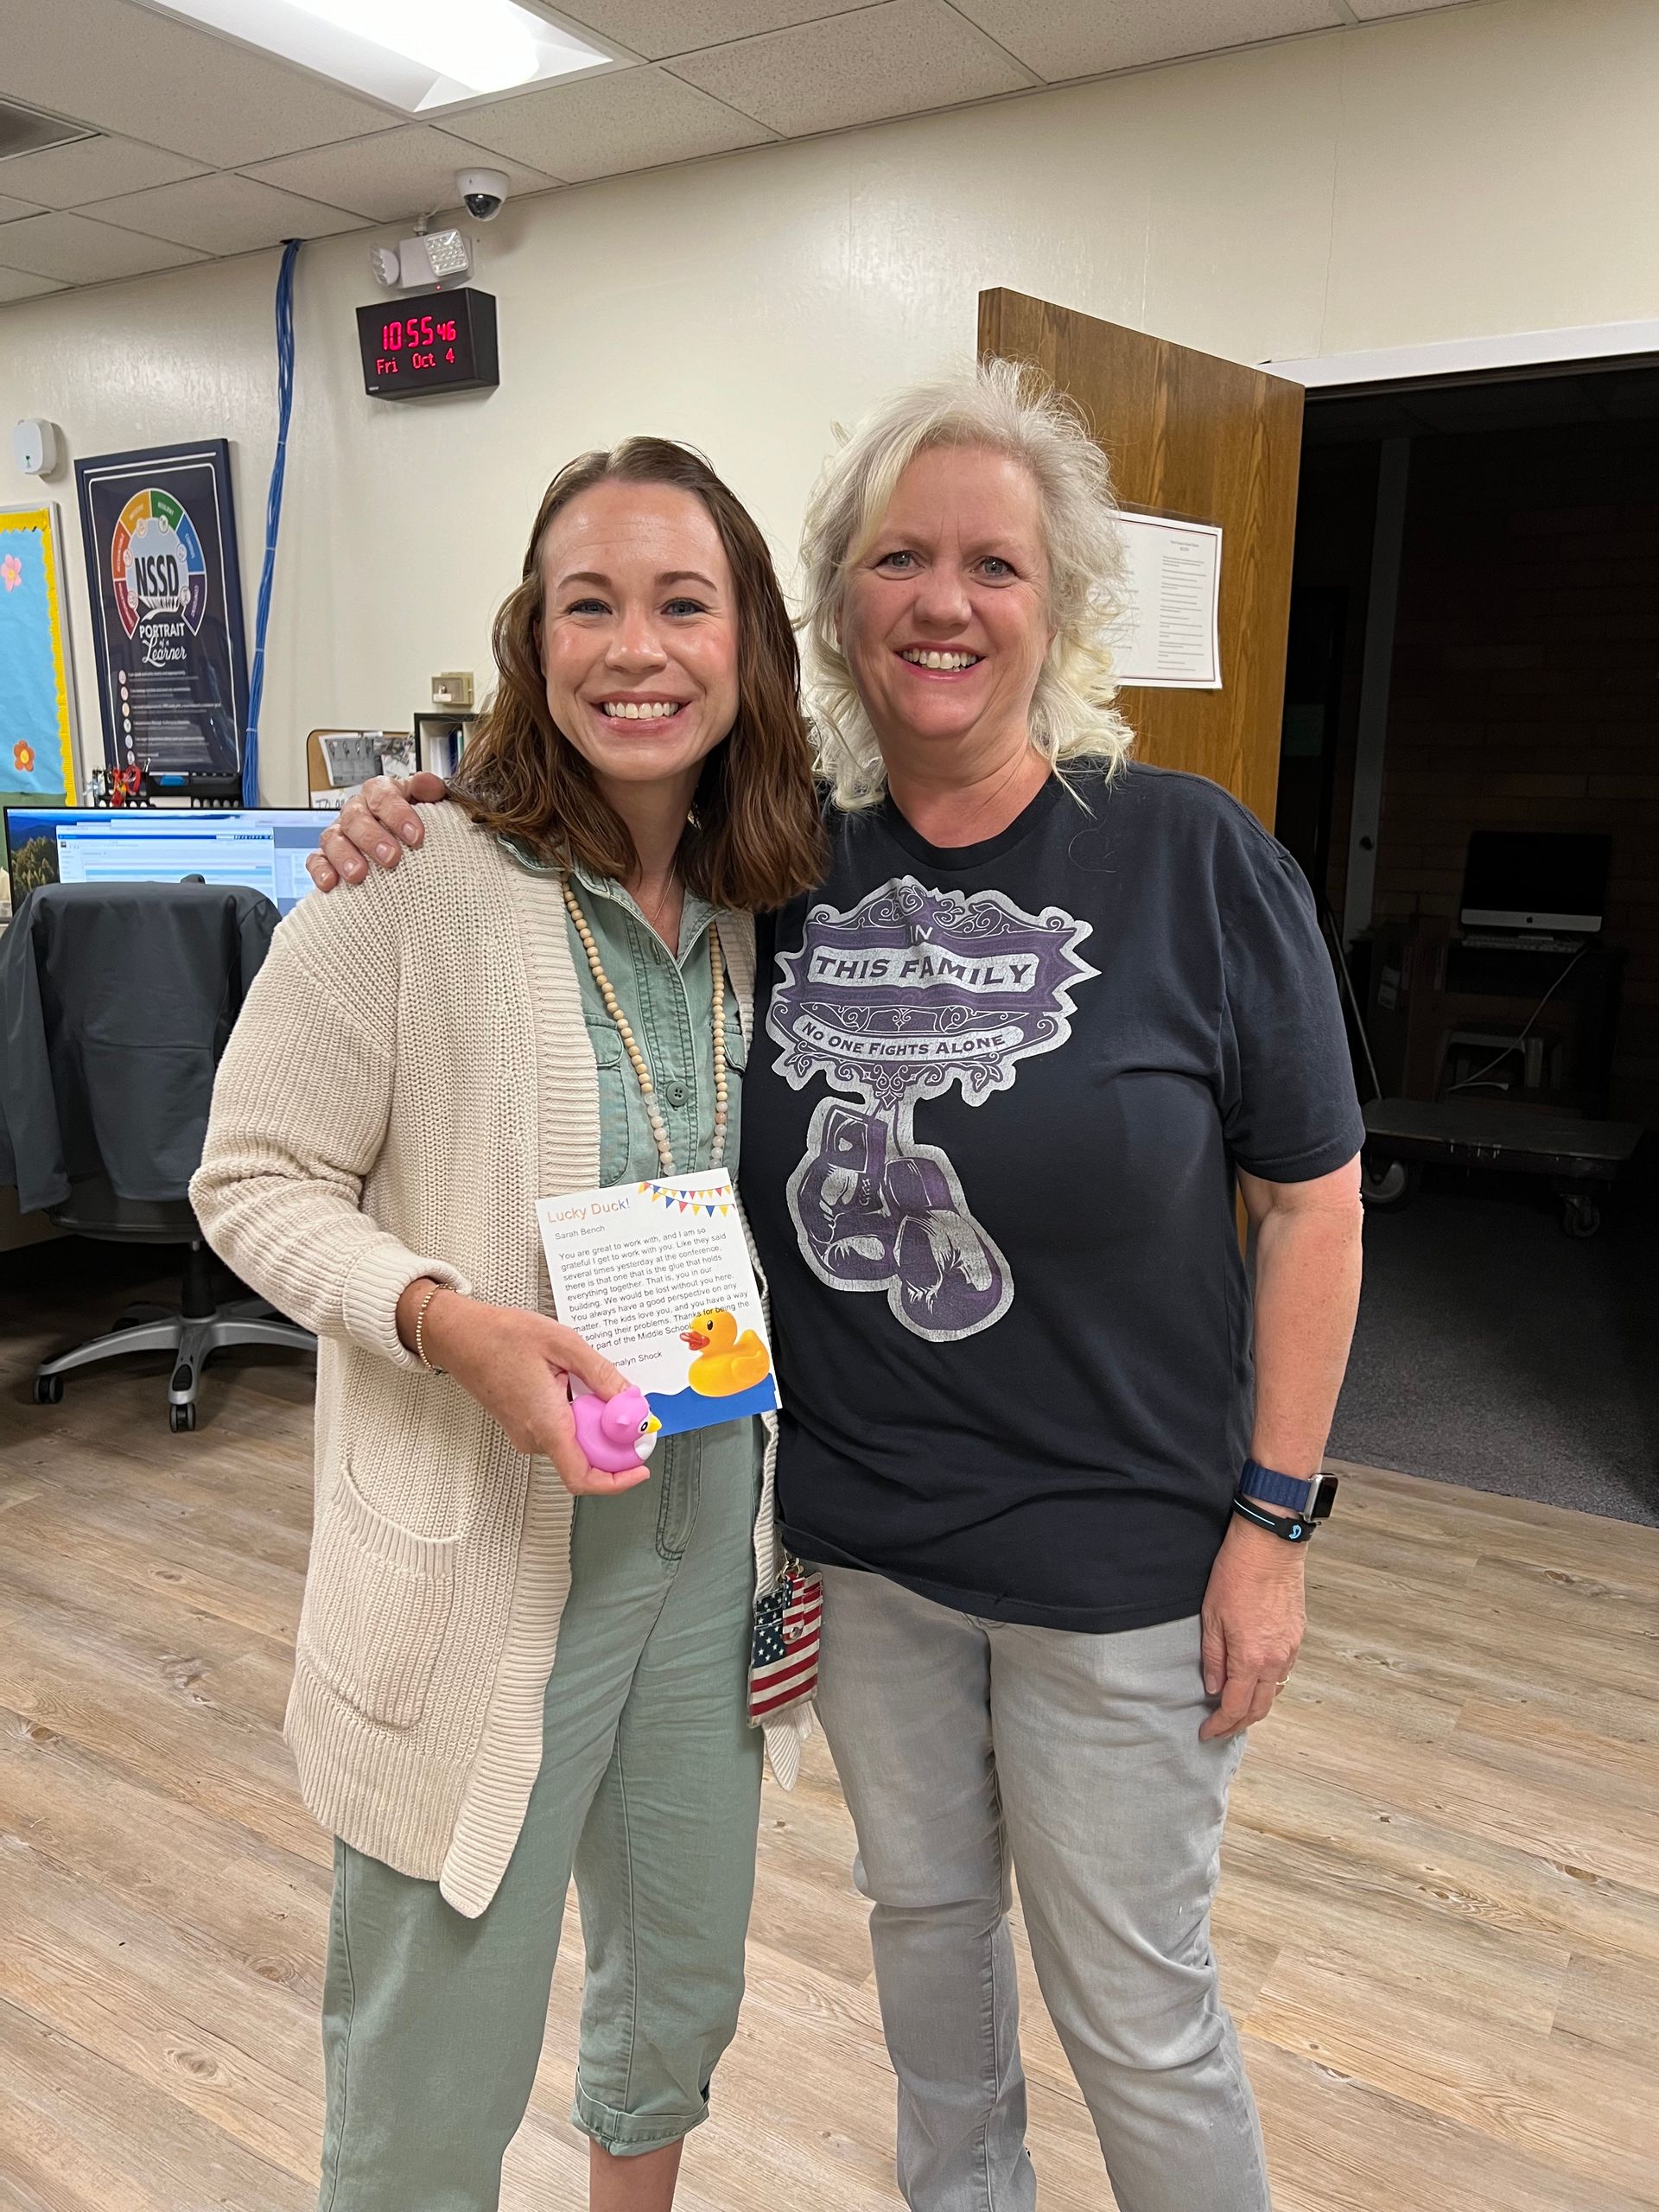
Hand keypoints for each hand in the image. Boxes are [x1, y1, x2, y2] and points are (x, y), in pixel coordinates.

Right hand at [308, 771, 448, 890]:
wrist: (405, 848)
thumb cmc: (413, 826)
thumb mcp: (428, 805)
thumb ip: (429, 792)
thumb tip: (430, 784)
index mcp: (380, 794)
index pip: (383, 795)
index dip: (398, 813)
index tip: (415, 836)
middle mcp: (357, 811)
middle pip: (356, 817)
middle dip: (372, 838)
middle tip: (391, 858)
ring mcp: (340, 834)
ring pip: (333, 838)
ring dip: (344, 856)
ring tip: (358, 875)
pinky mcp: (327, 856)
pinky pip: (317, 860)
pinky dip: (321, 871)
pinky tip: (330, 883)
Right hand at [400, 1284, 648, 1495]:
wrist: (459, 1335)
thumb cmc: (501, 1336)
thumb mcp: (564, 1344)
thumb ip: (602, 1375)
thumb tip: (632, 1401)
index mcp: (546, 1424)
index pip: (583, 1477)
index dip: (617, 1480)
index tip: (640, 1466)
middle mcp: (534, 1437)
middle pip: (587, 1459)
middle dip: (614, 1439)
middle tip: (629, 1406)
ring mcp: (526, 1434)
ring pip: (575, 1444)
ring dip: (595, 1423)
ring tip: (592, 1383)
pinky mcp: (524, 1427)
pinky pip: (561, 1432)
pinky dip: (580, 1416)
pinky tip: (576, 1385)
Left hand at [1197, 1513, 1306, 1740]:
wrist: (1270, 1546)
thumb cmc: (1236, 1574)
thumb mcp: (1211, 1617)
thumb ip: (1213, 1657)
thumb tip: (1213, 1687)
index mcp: (1251, 1658)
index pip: (1236, 1707)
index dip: (1220, 1725)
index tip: (1206, 1732)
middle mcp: (1276, 1660)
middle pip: (1260, 1709)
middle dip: (1239, 1724)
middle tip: (1219, 1728)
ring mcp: (1290, 1649)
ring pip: (1274, 1692)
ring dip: (1255, 1706)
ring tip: (1234, 1709)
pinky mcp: (1297, 1637)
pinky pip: (1284, 1673)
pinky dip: (1268, 1685)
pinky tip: (1253, 1681)